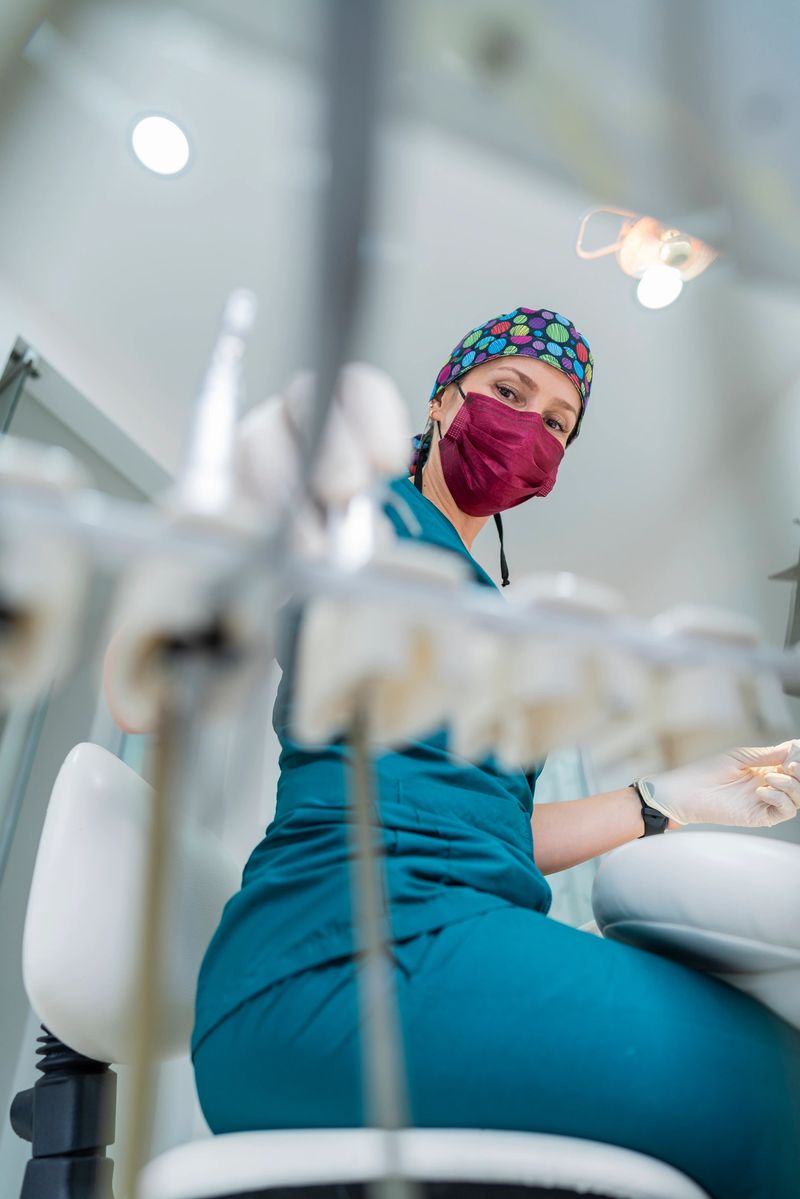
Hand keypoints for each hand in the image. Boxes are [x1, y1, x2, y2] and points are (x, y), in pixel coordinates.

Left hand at [644, 739, 799, 828]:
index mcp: (765, 768)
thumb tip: (792, 747)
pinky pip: (785, 811)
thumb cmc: (706, 772)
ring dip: (790, 785)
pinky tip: (763, 791)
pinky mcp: (760, 816)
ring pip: (798, 798)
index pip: (793, 764)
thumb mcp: (739, 757)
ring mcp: (766, 801)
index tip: (794, 752)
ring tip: (768, 777)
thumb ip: (766, 755)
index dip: (798, 758)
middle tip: (790, 765)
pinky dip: (781, 799)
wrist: (686, 792)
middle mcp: (770, 785)